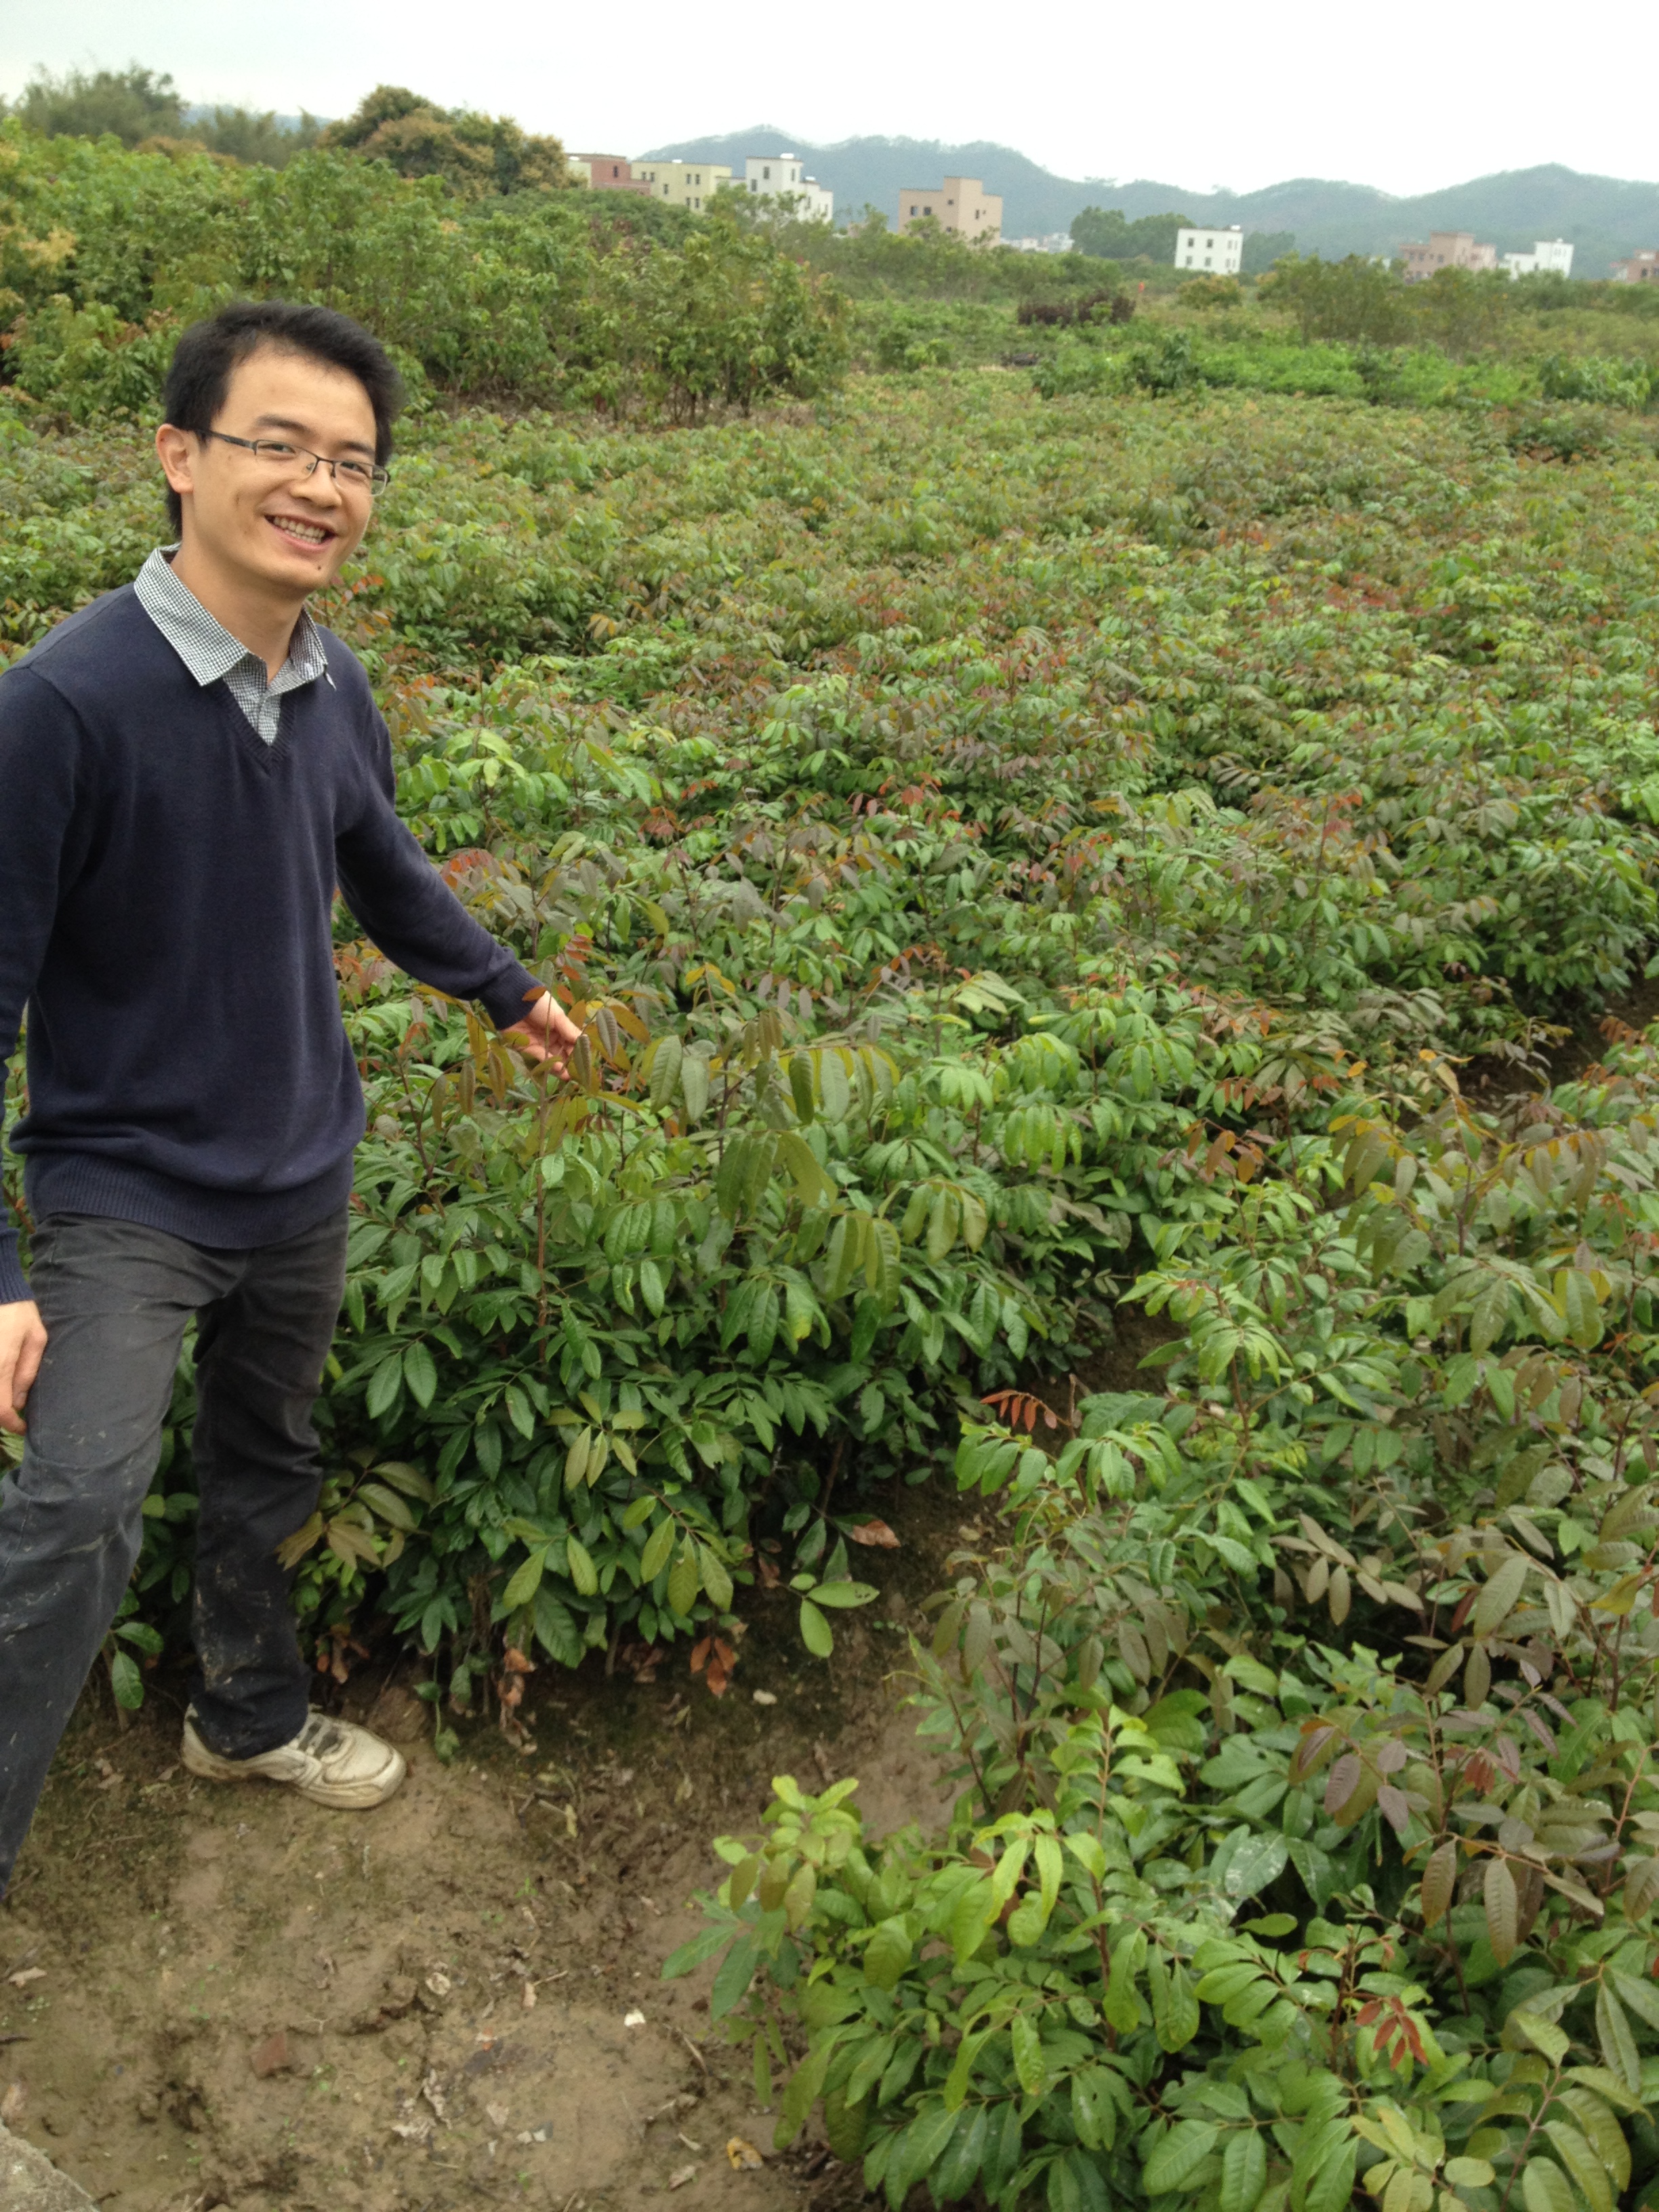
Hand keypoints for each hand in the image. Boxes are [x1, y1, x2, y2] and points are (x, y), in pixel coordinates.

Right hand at [0, 1299, 46, 1438]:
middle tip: (15, 1417)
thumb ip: (27, 1371)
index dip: (10, 1424)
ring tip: (9, 1400)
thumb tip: (19, 1402)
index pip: (0, 1410)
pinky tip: (3, 1386)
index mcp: (0, 1366)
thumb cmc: (18, 1312)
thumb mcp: (36, 1338)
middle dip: (1, 1416)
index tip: (22, 1428)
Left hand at [501, 990, 581, 1075]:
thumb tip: (585, 1041)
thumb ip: (570, 1031)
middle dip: (568, 1062)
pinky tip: (558, 1068)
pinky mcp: (526, 1048)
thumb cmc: (539, 1005)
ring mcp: (538, 1043)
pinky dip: (549, 1063)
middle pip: (561, 1051)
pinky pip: (539, 1057)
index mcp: (558, 1026)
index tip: (584, 1060)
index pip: (570, 1041)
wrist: (514, 1001)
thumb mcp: (558, 1016)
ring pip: (551, 1057)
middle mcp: (549, 1036)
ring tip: (567, 1075)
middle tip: (576, 1073)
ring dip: (559, 1066)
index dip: (576, 1050)